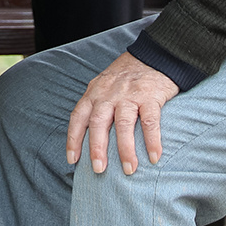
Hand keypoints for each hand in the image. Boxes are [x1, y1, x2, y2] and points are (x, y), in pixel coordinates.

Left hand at [65, 52, 178, 174]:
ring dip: (125, 149)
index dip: (73, 139)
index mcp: (94, 92)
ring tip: (129, 169)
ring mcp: (129, 94)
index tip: (72, 160)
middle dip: (97, 148)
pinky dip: (152, 140)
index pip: (79, 117)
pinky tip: (154, 157)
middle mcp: (108, 94)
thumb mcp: (104, 85)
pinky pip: (150, 121)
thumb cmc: (127, 76)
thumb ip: (97, 105)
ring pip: (123, 124)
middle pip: (98, 122)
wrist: (154, 55)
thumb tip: (90, 137)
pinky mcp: (150, 95)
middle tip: (98, 170)